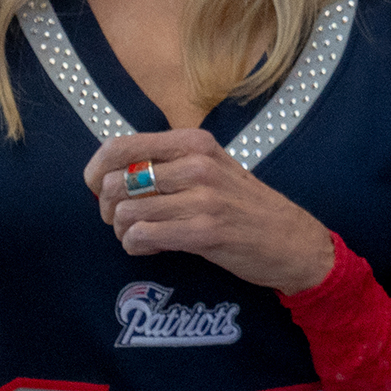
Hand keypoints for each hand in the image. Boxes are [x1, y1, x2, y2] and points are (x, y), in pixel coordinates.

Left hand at [84, 130, 336, 294]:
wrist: (293, 241)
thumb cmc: (246, 207)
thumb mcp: (211, 169)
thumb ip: (167, 165)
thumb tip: (110, 176)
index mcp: (193, 142)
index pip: (121, 146)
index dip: (96, 170)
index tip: (97, 189)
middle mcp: (197, 164)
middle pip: (117, 181)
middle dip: (108, 208)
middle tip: (122, 221)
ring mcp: (203, 198)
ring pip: (127, 211)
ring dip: (123, 231)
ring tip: (139, 236)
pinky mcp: (205, 232)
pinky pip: (143, 236)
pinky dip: (136, 246)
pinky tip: (150, 248)